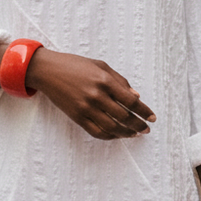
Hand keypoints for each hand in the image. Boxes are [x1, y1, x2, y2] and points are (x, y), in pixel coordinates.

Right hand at [29, 49, 154, 139]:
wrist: (48, 71)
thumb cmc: (75, 65)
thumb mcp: (100, 65)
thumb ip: (120, 81)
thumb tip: (136, 96)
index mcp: (105, 80)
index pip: (131, 101)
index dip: (144, 111)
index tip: (152, 117)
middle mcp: (97, 96)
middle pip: (124, 116)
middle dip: (138, 125)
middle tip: (146, 129)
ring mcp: (86, 108)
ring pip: (112, 127)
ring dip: (126, 133)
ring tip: (135, 134)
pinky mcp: (77, 116)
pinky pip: (96, 131)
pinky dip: (109, 136)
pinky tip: (117, 135)